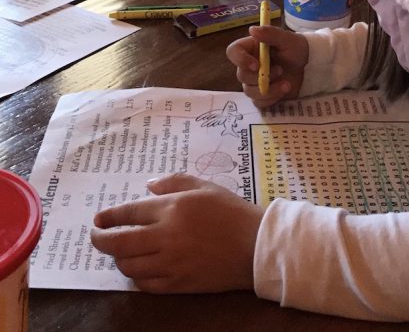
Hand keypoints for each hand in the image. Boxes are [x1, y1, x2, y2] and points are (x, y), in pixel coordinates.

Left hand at [90, 174, 262, 293]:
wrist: (255, 246)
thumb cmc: (230, 210)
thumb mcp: (204, 186)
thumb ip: (173, 182)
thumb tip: (148, 186)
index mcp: (172, 208)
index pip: (129, 213)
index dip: (109, 217)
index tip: (98, 219)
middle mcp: (165, 236)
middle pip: (120, 243)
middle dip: (100, 240)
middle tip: (96, 237)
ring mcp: (170, 263)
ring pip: (130, 266)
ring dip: (120, 258)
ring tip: (121, 252)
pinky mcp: (178, 284)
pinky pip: (146, 285)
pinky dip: (137, 277)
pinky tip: (139, 269)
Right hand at [226, 25, 308, 107]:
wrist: (310, 66)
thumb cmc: (296, 49)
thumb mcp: (286, 39)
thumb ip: (270, 33)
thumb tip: (252, 29)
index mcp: (251, 49)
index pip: (233, 52)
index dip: (240, 59)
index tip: (256, 65)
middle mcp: (249, 65)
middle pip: (241, 75)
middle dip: (261, 76)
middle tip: (280, 70)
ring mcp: (254, 82)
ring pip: (250, 91)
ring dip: (269, 89)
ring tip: (287, 83)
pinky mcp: (263, 95)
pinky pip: (259, 102)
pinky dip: (272, 99)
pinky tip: (284, 90)